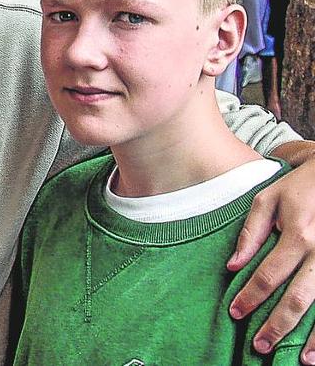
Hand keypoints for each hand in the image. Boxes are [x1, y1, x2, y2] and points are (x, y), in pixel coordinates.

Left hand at [228, 159, 314, 360]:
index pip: (268, 274)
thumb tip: (232, 266)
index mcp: (298, 234)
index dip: (251, 297)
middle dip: (278, 324)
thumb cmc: (301, 187)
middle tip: (260, 345)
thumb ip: (250, 233)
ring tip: (303, 361)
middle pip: (299, 297)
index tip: (236, 313)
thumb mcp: (268, 199)